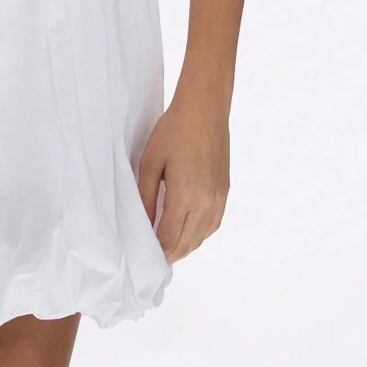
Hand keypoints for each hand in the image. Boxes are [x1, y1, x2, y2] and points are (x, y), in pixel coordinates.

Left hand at [136, 81, 230, 263]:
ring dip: (184, 246)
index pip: (170, 239)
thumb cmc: (173, 131)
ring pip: (201, 237)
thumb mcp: (150, 162)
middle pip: (187, 243)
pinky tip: (186, 231)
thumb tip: (142, 224)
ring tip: (165, 247)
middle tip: (151, 257)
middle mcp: (207, 203)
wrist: (205, 109)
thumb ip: (145, 196)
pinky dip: (198, 234)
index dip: (156, 252)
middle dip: (169, 253)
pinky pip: (212, 225)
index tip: (142, 256)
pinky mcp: (225, 192)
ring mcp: (219, 199)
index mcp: (186, 196)